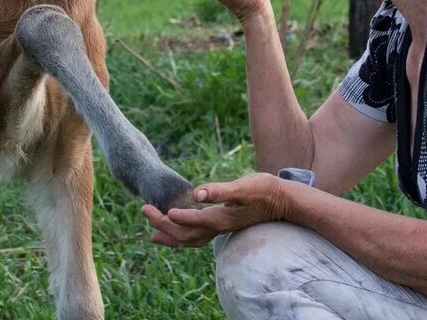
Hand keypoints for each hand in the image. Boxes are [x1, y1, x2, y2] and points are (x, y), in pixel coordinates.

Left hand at [140, 173, 291, 247]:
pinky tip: (178, 227)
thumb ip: (220, 191)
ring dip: (170, 236)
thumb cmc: (264, 190)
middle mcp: (218, 227)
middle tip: (144, 210)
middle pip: (185, 234)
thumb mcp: (243, 187)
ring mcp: (221, 228)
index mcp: (220, 218)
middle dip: (162, 225)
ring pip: (190, 240)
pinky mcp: (224, 224)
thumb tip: (197, 193)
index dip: (169, 217)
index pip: (189, 222)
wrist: (283, 201)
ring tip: (152, 233)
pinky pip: (198, 236)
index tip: (151, 208)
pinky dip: (183, 235)